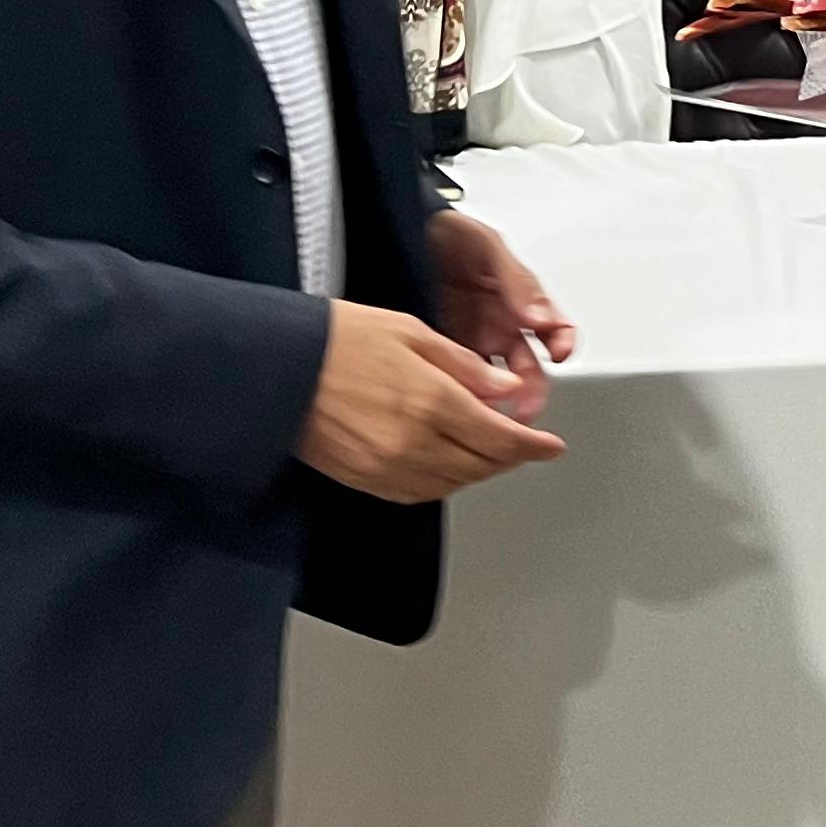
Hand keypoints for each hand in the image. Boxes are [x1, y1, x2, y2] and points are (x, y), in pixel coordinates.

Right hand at [294, 300, 565, 503]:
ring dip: (480, 470)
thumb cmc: (335, 339)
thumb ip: (466, 366)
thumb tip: (507, 387)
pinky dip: (446, 482)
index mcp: (431, 401)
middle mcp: (413, 442)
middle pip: (482, 465)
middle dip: (510, 455)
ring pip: (455, 483)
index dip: (533, 445)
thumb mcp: (412, 333)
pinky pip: (421, 493)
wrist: (275, 367)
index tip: (550, 445)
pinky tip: (449, 463)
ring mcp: (387, 467)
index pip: (501, 438)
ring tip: (488, 448)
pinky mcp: (364, 480)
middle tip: (523, 440)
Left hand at [425, 208, 576, 412]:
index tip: (558, 353)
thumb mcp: (487, 246)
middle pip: (529, 369)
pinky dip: (467, 398)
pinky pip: (461, 383)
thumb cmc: (445, 233)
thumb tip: (542, 315)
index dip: (562, 343)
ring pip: (497, 384)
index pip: (554, 329)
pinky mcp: (443, 356)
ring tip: (494, 412)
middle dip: (533, 391)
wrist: (396, 233)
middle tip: (525, 406)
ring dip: (501, 402)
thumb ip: (517, 280)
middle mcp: (500, 327)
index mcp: (520, 301)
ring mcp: (472, 344)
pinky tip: (464, 403)